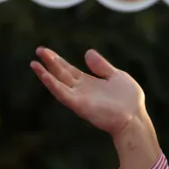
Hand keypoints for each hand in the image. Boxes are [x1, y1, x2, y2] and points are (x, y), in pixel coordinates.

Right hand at [31, 47, 147, 136]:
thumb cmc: (129, 100)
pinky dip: (52, 85)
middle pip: (61, 74)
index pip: (69, 70)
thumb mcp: (116, 75)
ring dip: (45, 74)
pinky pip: (63, 94)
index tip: (46, 51)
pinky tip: (44, 75)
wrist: (134, 118)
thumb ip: (101, 66)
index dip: (58, 60)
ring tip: (33, 63)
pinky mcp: (79, 105)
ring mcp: (79, 98)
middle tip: (38, 50)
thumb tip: (87, 52)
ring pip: (58, 84)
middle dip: (50, 62)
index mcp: (89, 82)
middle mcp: (81, 90)